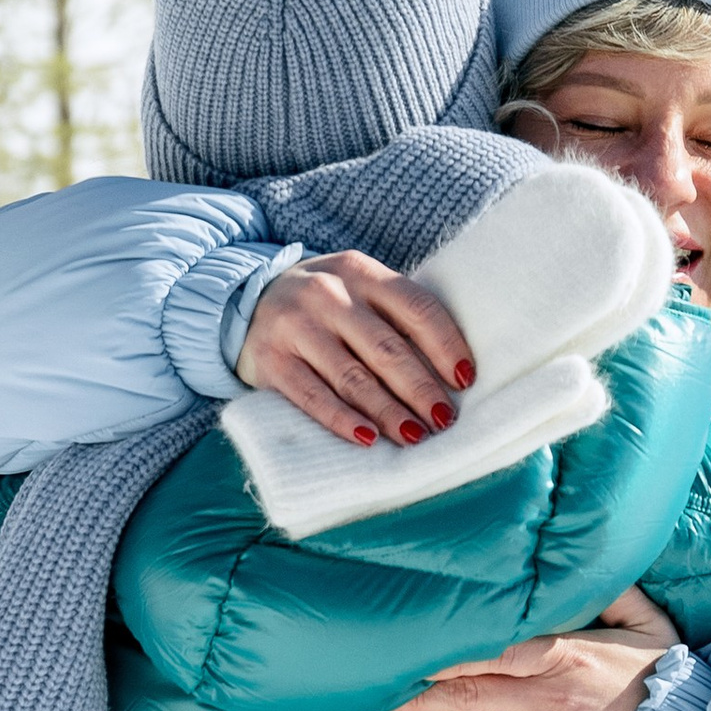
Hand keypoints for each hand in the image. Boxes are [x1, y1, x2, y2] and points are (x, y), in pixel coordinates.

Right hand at [238, 251, 474, 449]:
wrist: (244, 300)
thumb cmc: (325, 304)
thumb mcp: (358, 291)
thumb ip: (396, 316)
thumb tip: (452, 372)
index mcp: (361, 272)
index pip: (415, 308)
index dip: (445, 345)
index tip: (465, 380)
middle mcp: (328, 294)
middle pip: (387, 348)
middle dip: (421, 389)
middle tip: (444, 420)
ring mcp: (296, 327)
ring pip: (352, 377)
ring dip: (388, 412)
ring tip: (415, 436)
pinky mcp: (271, 361)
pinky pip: (312, 396)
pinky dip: (342, 419)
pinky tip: (368, 438)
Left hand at [380, 589, 681, 710]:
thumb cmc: (661, 674)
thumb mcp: (645, 621)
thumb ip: (612, 588)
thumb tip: (587, 552)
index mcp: (564, 654)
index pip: (493, 648)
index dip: (446, 649)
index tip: (408, 643)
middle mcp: (548, 698)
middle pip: (469, 692)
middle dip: (418, 690)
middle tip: (375, 686)